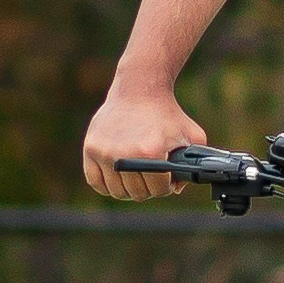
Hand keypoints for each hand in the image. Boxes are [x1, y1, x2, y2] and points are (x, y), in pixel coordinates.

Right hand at [82, 79, 203, 200]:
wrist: (139, 89)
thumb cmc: (166, 113)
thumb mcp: (191, 135)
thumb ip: (192, 164)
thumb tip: (177, 188)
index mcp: (151, 152)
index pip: (158, 190)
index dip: (166, 186)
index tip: (166, 177)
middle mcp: (125, 154)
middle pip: (138, 193)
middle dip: (148, 187)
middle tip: (151, 175)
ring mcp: (105, 152)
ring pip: (117, 191)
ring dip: (128, 188)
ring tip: (136, 175)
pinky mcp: (91, 148)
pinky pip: (95, 182)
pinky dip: (106, 185)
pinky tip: (117, 176)